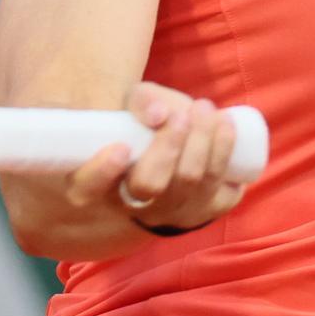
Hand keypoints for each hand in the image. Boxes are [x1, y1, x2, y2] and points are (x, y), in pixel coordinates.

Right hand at [60, 80, 246, 231]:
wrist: (172, 166)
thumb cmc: (144, 133)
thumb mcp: (133, 110)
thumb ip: (141, 102)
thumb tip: (159, 114)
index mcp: (99, 184)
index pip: (88, 189)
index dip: (102, 173)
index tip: (120, 148)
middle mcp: (134, 206)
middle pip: (150, 184)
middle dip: (170, 145)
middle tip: (182, 113)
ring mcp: (171, 213)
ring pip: (190, 182)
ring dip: (203, 140)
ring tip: (205, 108)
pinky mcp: (204, 212)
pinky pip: (221, 191)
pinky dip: (226, 155)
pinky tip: (226, 127)